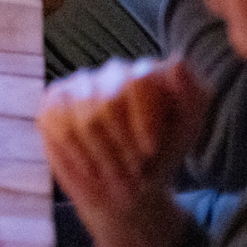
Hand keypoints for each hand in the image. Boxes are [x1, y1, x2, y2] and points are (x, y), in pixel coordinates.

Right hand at [39, 56, 207, 246]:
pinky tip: (92, 168)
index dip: (142, 121)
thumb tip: (178, 60)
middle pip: (107, 105)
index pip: (137, 83)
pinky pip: (60, 127)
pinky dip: (78, 155)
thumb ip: (193, 95)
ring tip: (116, 175)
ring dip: (103, 157)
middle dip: (122, 148)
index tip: (150, 151)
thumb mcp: (188, 130)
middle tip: (133, 173)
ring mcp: (79, 83)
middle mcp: (112, 70)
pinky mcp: (53, 101)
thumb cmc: (161, 155)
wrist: (129, 185)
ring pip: (84, 121)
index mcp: (147, 71)